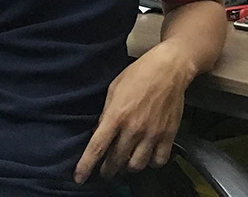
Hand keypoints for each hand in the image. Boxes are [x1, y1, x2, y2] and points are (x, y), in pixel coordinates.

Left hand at [74, 42, 194, 182]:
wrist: (168, 69)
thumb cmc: (137, 74)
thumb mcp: (113, 89)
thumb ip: (105, 113)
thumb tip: (97, 132)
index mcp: (116, 116)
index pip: (97, 147)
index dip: (86, 165)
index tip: (79, 178)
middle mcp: (133, 129)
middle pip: (116, 161)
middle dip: (107, 170)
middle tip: (104, 171)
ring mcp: (152, 134)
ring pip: (136, 165)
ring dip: (127, 167)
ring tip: (125, 162)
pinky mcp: (168, 136)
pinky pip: (158, 161)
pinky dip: (150, 163)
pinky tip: (146, 157)